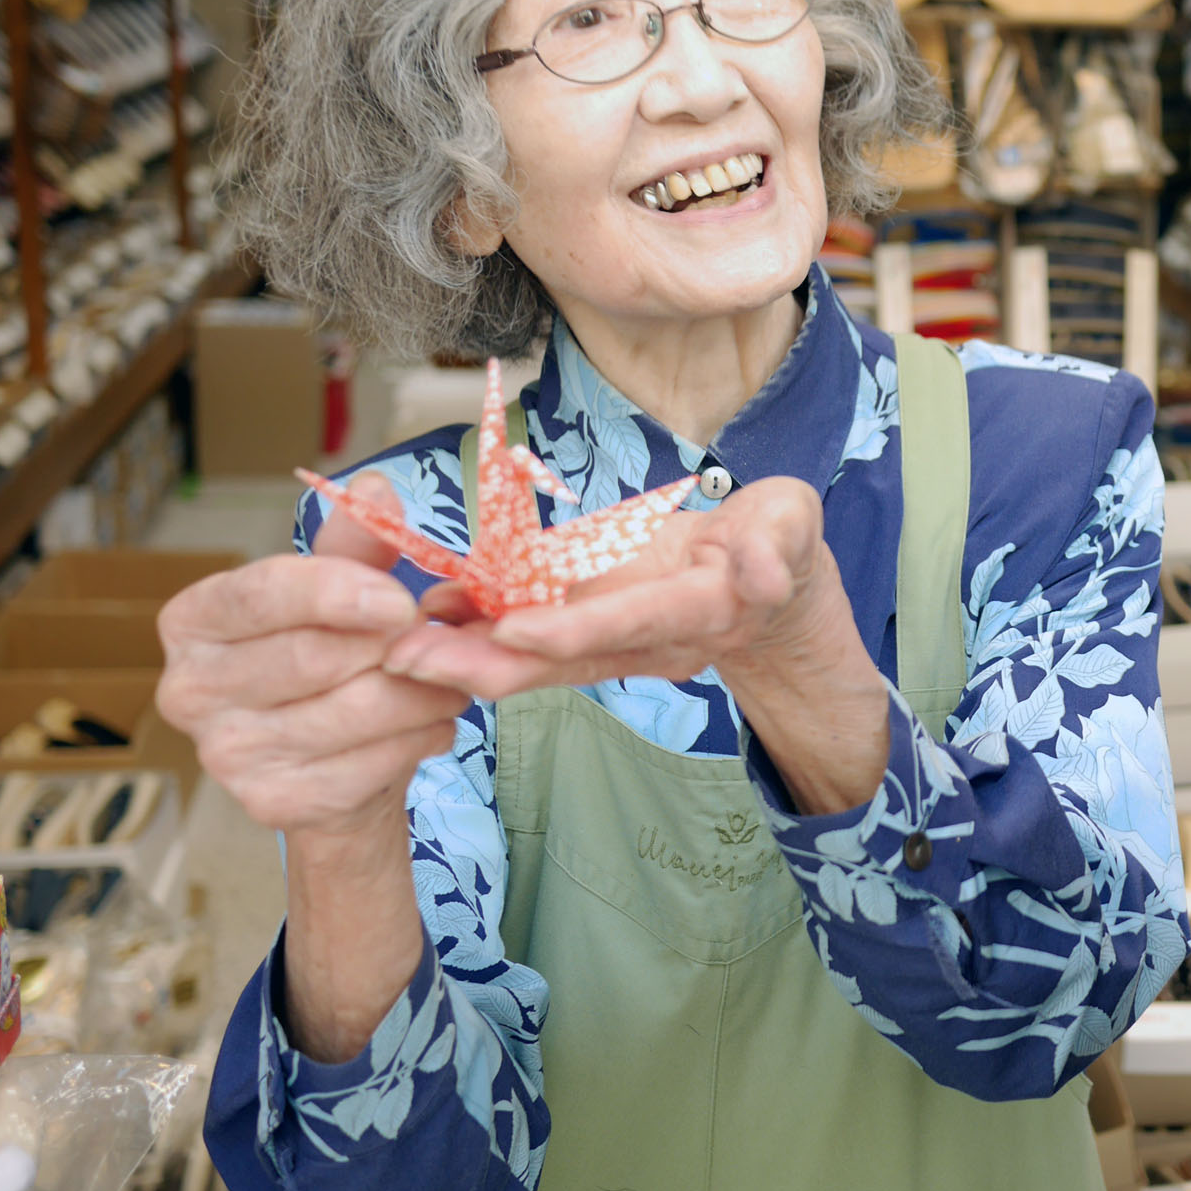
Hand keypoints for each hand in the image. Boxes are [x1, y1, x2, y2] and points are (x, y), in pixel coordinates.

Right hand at [156, 474, 468, 837]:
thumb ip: (355, 546)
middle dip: (396, 645)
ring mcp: (225, 755)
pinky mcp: (274, 803)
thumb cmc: (333, 663)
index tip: (399, 598)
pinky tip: (427, 724)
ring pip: (357, 710)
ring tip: (447, 680)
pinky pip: (377, 761)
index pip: (259, 594)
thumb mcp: (341, 595)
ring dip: (427, 692)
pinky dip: (424, 736)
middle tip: (438, 640)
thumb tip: (372, 489)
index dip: (335, 592)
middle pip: (315, 656)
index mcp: (193, 620)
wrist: (336, 768)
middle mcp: (188, 689)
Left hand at [381, 476, 847, 700]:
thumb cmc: (781, 541)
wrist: (776, 587)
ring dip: (468, 657)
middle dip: (488, 662)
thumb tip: (764, 576)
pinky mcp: (597, 632)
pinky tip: (427, 621)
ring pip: (539, 659)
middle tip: (412, 659)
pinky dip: (480, 633)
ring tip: (399, 650)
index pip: (630, 622)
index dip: (573, 629)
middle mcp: (650, 641)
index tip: (513, 630)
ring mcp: (619, 643)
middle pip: (566, 659)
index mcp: (699, 610)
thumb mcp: (791, 529)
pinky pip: (535, 641)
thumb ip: (776, 551)